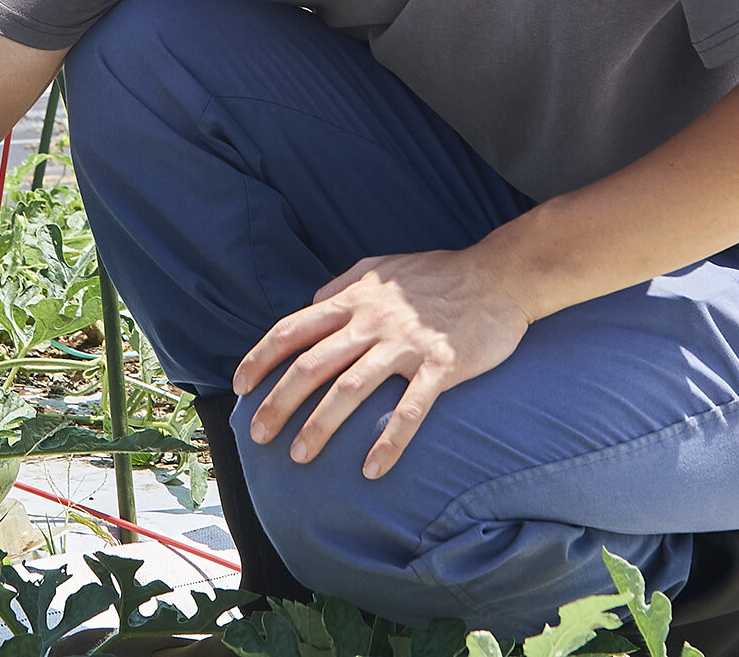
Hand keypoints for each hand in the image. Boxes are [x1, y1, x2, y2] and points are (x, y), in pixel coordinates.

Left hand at [232, 249, 528, 479]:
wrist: (498, 275)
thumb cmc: (436, 275)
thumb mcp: (380, 269)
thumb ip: (342, 287)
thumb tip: (309, 305)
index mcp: (354, 299)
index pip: (293, 329)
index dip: (262, 358)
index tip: (240, 386)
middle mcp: (373, 321)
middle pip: (312, 365)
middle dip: (279, 402)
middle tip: (258, 435)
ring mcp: (406, 344)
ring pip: (351, 389)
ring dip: (321, 425)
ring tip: (299, 456)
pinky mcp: (442, 365)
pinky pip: (411, 409)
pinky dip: (390, 440)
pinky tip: (372, 468)